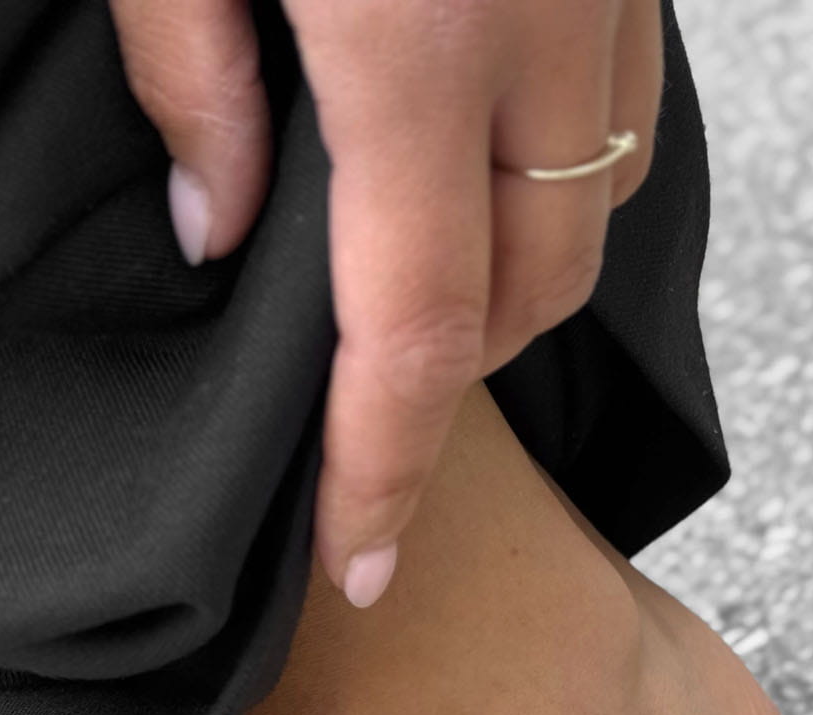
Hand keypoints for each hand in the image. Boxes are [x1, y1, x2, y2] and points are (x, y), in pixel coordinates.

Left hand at [109, 0, 659, 605]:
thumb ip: (185, 65)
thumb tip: (209, 226)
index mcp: (418, 34)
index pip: (416, 330)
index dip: (386, 471)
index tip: (359, 562)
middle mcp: (541, 20)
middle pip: (534, 289)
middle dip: (456, 378)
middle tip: (354, 403)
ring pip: (602, 194)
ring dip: (522, 270)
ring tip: (416, 279)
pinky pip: (627, 89)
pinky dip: (567, 157)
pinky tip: (481, 146)